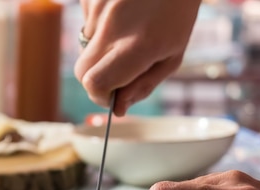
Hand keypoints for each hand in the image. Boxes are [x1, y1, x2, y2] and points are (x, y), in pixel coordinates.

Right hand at [74, 0, 200, 115]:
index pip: (95, 84)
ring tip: (127, 27)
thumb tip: (117, 109)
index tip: (112, 95)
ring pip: (84, 46)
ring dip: (101, 47)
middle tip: (117, 70)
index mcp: (139, 45)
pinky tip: (120, 11)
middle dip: (96, 78)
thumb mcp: (172, 54)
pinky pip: (86, 23)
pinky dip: (99, 26)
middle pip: (82, 71)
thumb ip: (143, 85)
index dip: (100, 96)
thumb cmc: (178, 12)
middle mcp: (113, 25)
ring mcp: (98, 7)